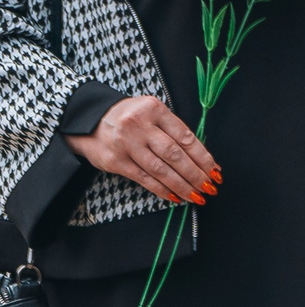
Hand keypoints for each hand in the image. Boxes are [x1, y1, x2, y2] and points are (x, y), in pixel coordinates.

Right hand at [65, 96, 218, 205]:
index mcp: (155, 110)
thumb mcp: (152, 112)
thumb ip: (172, 129)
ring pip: (160, 169)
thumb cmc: (130, 117)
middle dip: (195, 174)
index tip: (215, 170)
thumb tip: (201, 157)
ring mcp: (126, 144)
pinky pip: (143, 178)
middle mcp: (140, 126)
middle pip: (174, 154)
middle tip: (209, 186)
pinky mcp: (115, 161)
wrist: (87, 122)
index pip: (185, 137)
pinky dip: (161, 189)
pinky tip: (175, 197)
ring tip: (196, 195)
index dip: (202, 156)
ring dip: (181, 185)